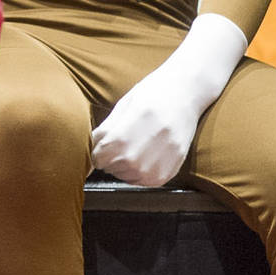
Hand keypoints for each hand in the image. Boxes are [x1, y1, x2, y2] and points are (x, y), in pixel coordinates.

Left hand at [89, 14, 245, 185]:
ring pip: (127, 177)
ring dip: (127, 164)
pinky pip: (145, 181)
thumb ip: (103, 132)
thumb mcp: (121, 108)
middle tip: (129, 135)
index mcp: (123, 139)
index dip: (99, 148)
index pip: (98, 159)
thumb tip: (88, 152)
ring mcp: (157, 167)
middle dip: (112, 155)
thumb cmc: (151, 95)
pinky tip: (149, 152)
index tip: (108, 137)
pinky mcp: (170, 173)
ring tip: (140, 142)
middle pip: (111, 168)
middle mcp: (140, 158)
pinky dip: (142, 171)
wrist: (187, 93)